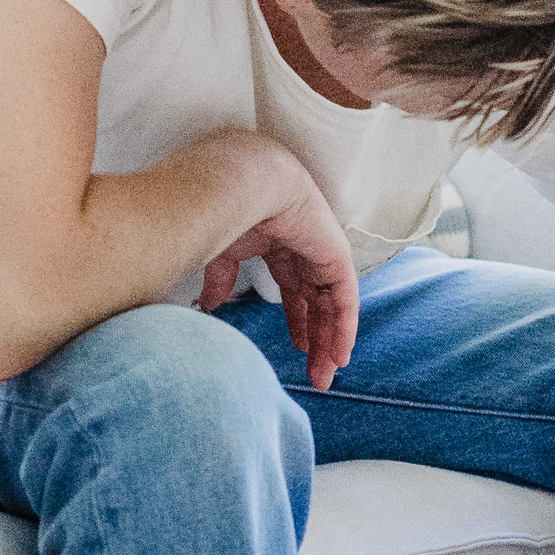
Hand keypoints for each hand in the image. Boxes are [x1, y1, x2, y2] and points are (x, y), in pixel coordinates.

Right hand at [198, 179, 358, 389]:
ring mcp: (322, 252)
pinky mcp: (337, 257)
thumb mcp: (220, 252)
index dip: (296, 318)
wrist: (246, 181)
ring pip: (332, 305)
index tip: (295, 345)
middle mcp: (304, 248)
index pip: (294, 288)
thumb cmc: (225, 206)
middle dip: (315, 337)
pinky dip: (343, 328)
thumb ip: (221, 278)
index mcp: (278, 243)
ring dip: (330, 341)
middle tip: (314, 372)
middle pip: (315, 301)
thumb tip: (209, 304)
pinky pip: (344, 300)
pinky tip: (340, 354)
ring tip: (325, 373)